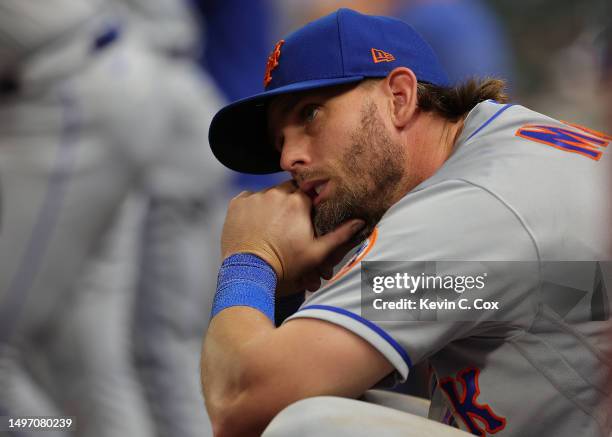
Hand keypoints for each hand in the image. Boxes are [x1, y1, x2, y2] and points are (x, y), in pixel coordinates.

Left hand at [221, 181, 363, 294]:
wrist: (249, 272)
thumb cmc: (284, 264)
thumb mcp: (316, 253)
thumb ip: (340, 235)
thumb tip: (360, 221)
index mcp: (298, 202)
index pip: (308, 193)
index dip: (308, 205)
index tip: (305, 218)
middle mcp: (276, 193)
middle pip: (288, 190)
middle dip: (290, 203)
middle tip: (288, 224)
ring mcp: (254, 197)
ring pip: (268, 194)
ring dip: (272, 205)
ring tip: (271, 227)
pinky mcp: (237, 203)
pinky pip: (249, 199)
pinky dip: (253, 208)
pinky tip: (256, 225)